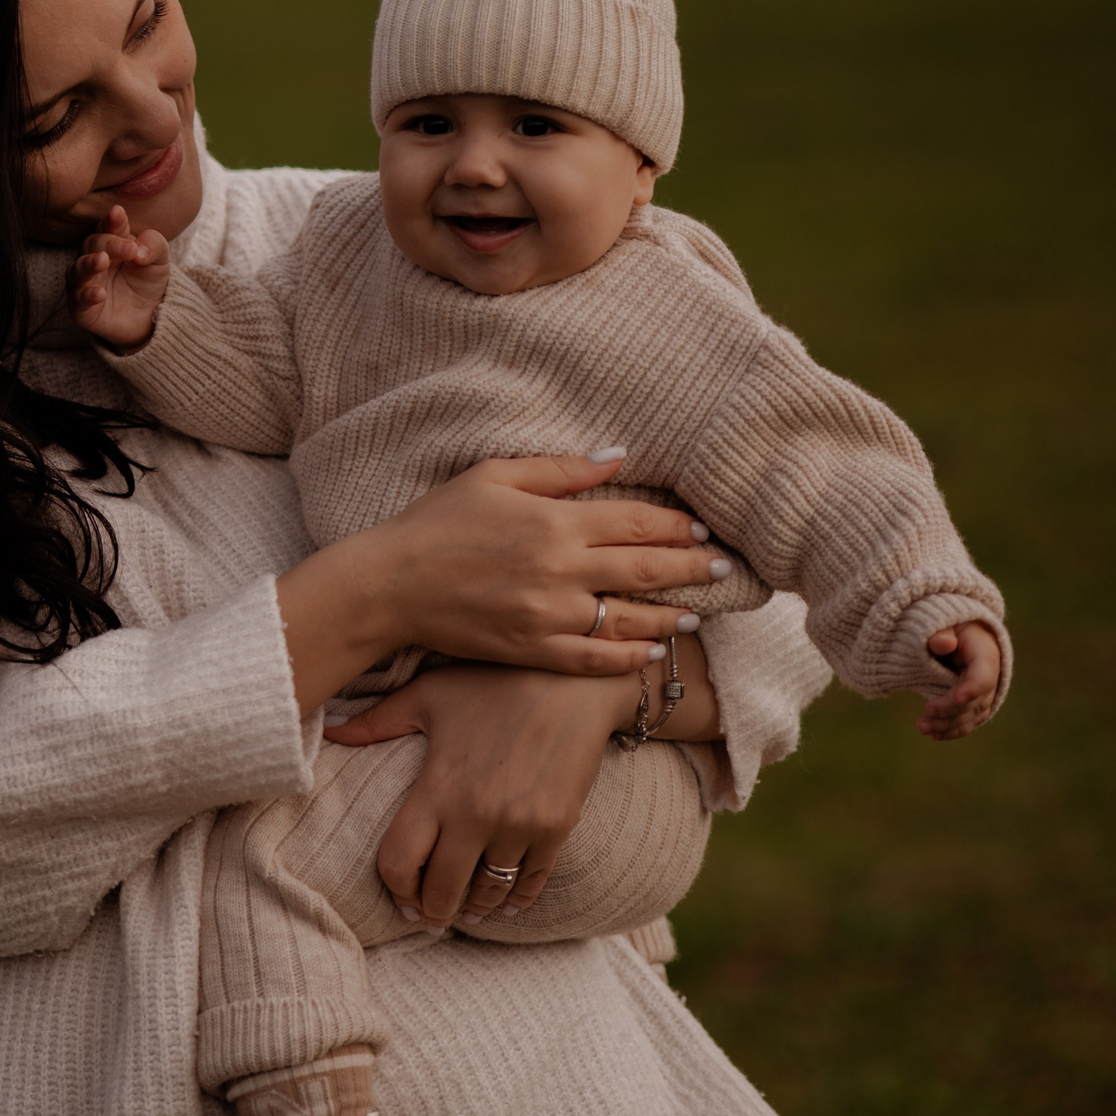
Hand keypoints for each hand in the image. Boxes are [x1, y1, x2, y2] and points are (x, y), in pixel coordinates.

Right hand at [66, 204, 169, 349]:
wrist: (150, 316)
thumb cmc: (149, 281)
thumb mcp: (160, 259)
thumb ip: (154, 245)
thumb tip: (138, 249)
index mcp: (110, 242)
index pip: (108, 227)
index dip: (112, 221)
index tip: (118, 213)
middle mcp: (92, 259)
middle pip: (93, 245)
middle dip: (109, 244)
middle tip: (129, 248)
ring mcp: (84, 283)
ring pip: (78, 270)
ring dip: (89, 264)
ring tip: (102, 260)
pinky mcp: (82, 309)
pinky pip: (77, 300)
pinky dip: (86, 296)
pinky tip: (99, 293)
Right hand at [275, 451, 732, 710]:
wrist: (390, 585)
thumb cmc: (437, 522)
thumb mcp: (494, 475)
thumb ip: (560, 470)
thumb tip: (617, 457)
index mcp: (555, 523)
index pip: (636, 522)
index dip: (675, 526)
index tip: (702, 528)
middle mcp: (561, 571)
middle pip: (645, 570)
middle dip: (690, 569)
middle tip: (724, 570)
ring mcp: (549, 616)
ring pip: (628, 619)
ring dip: (669, 616)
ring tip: (697, 614)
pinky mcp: (532, 650)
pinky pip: (594, 658)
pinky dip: (627, 657)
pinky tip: (650, 653)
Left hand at [327, 663, 635, 930]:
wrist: (575, 681)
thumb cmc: (495, 681)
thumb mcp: (430, 694)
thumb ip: (378, 721)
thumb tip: (329, 732)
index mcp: (437, 787)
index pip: (399, 862)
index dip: (394, 889)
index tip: (399, 897)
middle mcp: (475, 814)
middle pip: (442, 891)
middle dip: (432, 911)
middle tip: (428, 917)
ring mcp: (519, 825)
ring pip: (488, 894)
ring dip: (474, 910)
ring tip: (467, 912)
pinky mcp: (557, 828)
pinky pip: (531, 883)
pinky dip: (516, 901)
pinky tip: (506, 904)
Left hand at [919, 621, 1001, 738]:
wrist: (960, 633)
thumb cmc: (951, 626)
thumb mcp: (946, 623)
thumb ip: (942, 633)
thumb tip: (943, 643)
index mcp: (987, 654)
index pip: (983, 676)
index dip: (972, 688)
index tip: (956, 698)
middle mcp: (992, 677)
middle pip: (975, 700)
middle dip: (950, 709)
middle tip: (926, 713)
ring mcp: (986, 693)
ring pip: (971, 715)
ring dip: (948, 724)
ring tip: (922, 727)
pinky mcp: (977, 704)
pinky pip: (969, 721)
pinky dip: (952, 730)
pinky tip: (934, 734)